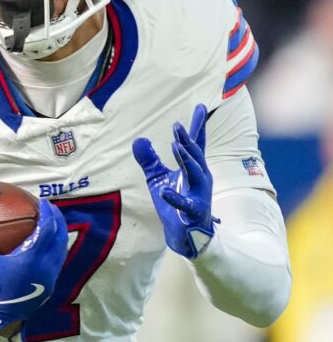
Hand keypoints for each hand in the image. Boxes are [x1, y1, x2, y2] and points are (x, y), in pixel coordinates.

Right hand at [0, 199, 67, 341]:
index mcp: (31, 259)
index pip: (47, 229)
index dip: (48, 212)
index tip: (44, 201)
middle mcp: (45, 268)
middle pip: (60, 238)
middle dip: (58, 220)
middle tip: (51, 208)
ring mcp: (49, 279)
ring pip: (62, 251)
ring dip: (59, 235)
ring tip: (52, 224)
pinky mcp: (49, 287)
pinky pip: (58, 262)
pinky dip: (55, 249)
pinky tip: (46, 246)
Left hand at [132, 103, 217, 259]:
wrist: (185, 236)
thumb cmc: (175, 205)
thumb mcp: (158, 179)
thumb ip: (150, 160)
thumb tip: (138, 140)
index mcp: (194, 169)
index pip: (195, 144)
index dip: (197, 126)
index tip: (201, 106)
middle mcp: (201, 178)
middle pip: (195, 155)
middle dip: (187, 140)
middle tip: (177, 125)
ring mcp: (199, 195)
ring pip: (196, 173)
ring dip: (186, 160)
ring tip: (175, 146)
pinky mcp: (193, 212)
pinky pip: (185, 204)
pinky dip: (174, 197)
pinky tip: (164, 191)